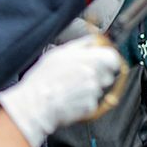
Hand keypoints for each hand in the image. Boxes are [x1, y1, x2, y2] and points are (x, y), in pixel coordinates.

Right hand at [0, 37, 125, 146]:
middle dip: (98, 76)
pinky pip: (92, 102)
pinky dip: (83, 101)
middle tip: (81, 78)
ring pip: (99, 89)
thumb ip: (81, 45)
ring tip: (70, 89)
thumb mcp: (58, 53)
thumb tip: (94, 40)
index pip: (112, 57)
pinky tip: (69, 98)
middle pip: (107, 74)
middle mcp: (94, 74)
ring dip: (89, 89)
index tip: (104, 64)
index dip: (109, 61)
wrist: (33, 104)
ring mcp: (93, 91)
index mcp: (88, 58)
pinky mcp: (90, 106)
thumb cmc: (42, 79)